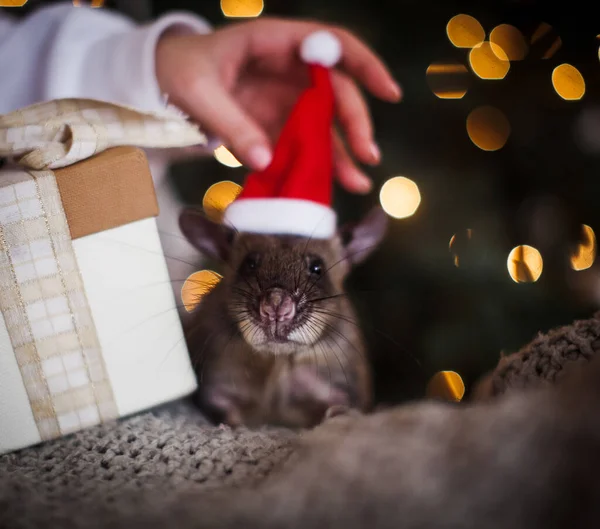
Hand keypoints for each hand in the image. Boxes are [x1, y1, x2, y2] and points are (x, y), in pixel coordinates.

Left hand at [155, 17, 401, 193]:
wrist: (162, 84)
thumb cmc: (179, 71)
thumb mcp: (198, 92)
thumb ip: (231, 123)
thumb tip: (266, 160)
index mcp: (273, 42)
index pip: (331, 44)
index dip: (365, 64)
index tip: (388, 91)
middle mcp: (288, 70)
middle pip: (336, 91)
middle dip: (356, 122)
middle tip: (368, 155)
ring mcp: (284, 99)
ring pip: (324, 124)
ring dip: (343, 152)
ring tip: (358, 182)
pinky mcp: (276, 125)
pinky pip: (302, 144)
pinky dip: (315, 164)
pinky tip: (328, 185)